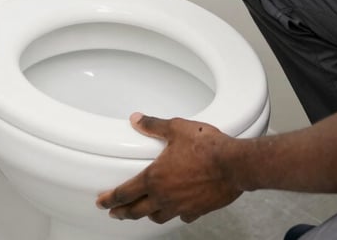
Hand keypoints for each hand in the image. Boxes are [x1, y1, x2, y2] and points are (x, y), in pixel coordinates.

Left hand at [96, 113, 243, 223]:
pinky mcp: (198, 210)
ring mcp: (181, 206)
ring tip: (142, 213)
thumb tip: (137, 119)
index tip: (102, 203)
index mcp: (154, 178)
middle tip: (115, 213)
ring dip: (146, 215)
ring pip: (157, 217)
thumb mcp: (176, 129)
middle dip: (122, 212)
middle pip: (136, 211)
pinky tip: (176, 210)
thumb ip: (154, 126)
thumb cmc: (207, 146)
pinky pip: (182, 216)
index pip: (124, 193)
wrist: (234, 164)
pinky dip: (175, 214)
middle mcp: (164, 196)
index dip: (110, 199)